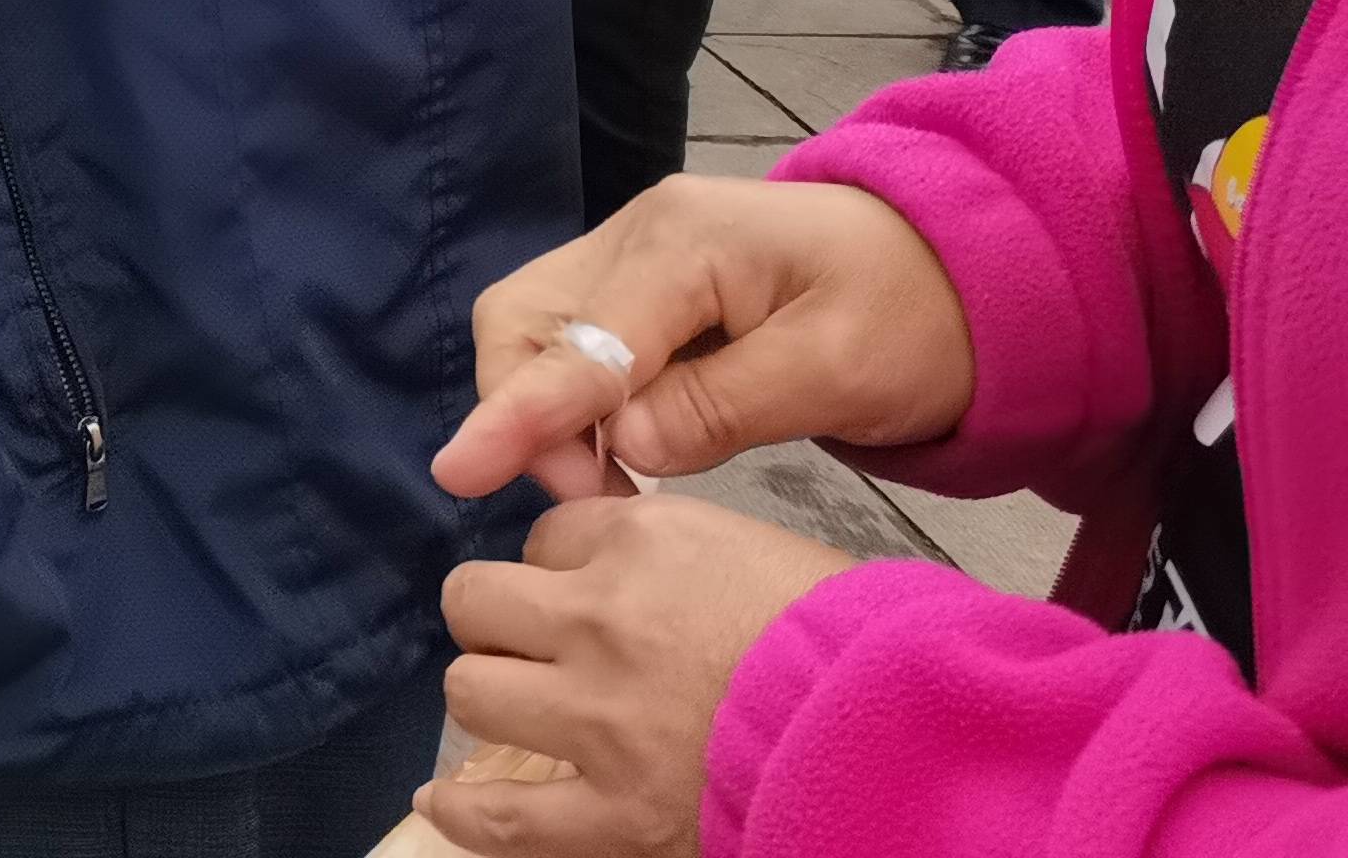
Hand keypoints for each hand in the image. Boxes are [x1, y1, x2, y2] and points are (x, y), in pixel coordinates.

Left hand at [418, 496, 857, 854]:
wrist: (910, 734)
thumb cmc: (854, 640)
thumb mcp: (756, 551)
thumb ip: (669, 554)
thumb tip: (621, 566)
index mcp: (643, 543)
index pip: (547, 534)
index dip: (564, 566)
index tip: (590, 592)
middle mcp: (603, 620)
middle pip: (477, 601)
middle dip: (500, 621)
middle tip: (534, 647)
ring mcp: (601, 722)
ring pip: (472, 691)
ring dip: (490, 697)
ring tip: (513, 710)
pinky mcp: (618, 816)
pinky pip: (501, 816)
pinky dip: (462, 812)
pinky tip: (441, 801)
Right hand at [432, 176, 975, 508]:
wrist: (961, 271)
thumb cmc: (915, 318)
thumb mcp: (840, 370)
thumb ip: (726, 405)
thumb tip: (622, 445)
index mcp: (686, 242)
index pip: (581, 339)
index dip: (522, 412)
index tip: (460, 471)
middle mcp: (637, 234)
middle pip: (523, 318)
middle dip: (525, 411)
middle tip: (599, 496)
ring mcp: (634, 256)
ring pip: (533, 330)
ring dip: (543, 411)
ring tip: (611, 482)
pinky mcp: (641, 287)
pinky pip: (572, 342)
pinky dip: (574, 403)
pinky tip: (624, 451)